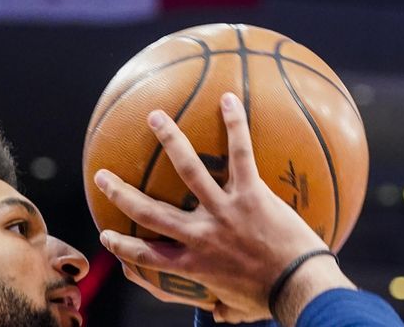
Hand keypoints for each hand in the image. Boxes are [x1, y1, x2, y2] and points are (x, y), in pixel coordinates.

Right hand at [94, 92, 352, 323]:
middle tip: (102, 175)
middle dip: (122, 192)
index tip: (106, 233)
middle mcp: (200, 234)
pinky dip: (235, 125)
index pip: (146, 254)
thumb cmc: (272, 299)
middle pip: (150, 211)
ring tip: (155, 117)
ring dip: (170, 140)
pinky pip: (240, 154)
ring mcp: (224, 210)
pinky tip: (229, 99)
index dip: (122, 245)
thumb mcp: (238, 308)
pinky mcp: (252, 193)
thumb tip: (221, 316)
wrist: (300, 288)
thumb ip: (224, 307)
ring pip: (189, 170)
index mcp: (193, 262)